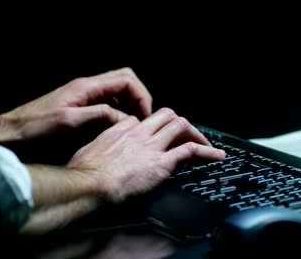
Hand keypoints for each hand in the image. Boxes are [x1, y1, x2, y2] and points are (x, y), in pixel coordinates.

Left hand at [2, 67, 151, 141]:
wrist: (14, 132)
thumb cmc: (36, 127)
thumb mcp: (69, 122)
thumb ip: (99, 115)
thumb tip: (125, 117)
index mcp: (86, 86)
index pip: (126, 80)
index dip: (141, 96)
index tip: (145, 115)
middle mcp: (87, 87)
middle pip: (124, 80)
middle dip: (138, 97)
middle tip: (143, 118)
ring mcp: (84, 95)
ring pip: (117, 91)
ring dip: (129, 104)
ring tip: (134, 124)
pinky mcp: (80, 105)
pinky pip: (106, 102)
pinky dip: (118, 111)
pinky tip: (117, 126)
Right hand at [67, 108, 225, 202]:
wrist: (89, 184)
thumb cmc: (84, 172)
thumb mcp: (88, 151)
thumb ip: (100, 146)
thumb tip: (100, 152)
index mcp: (121, 129)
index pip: (143, 120)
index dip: (152, 127)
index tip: (155, 136)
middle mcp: (139, 132)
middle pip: (166, 115)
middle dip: (178, 123)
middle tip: (186, 134)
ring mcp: (152, 145)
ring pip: (181, 126)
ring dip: (196, 134)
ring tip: (206, 144)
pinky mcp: (162, 162)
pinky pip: (191, 151)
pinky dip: (207, 152)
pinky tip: (216, 156)